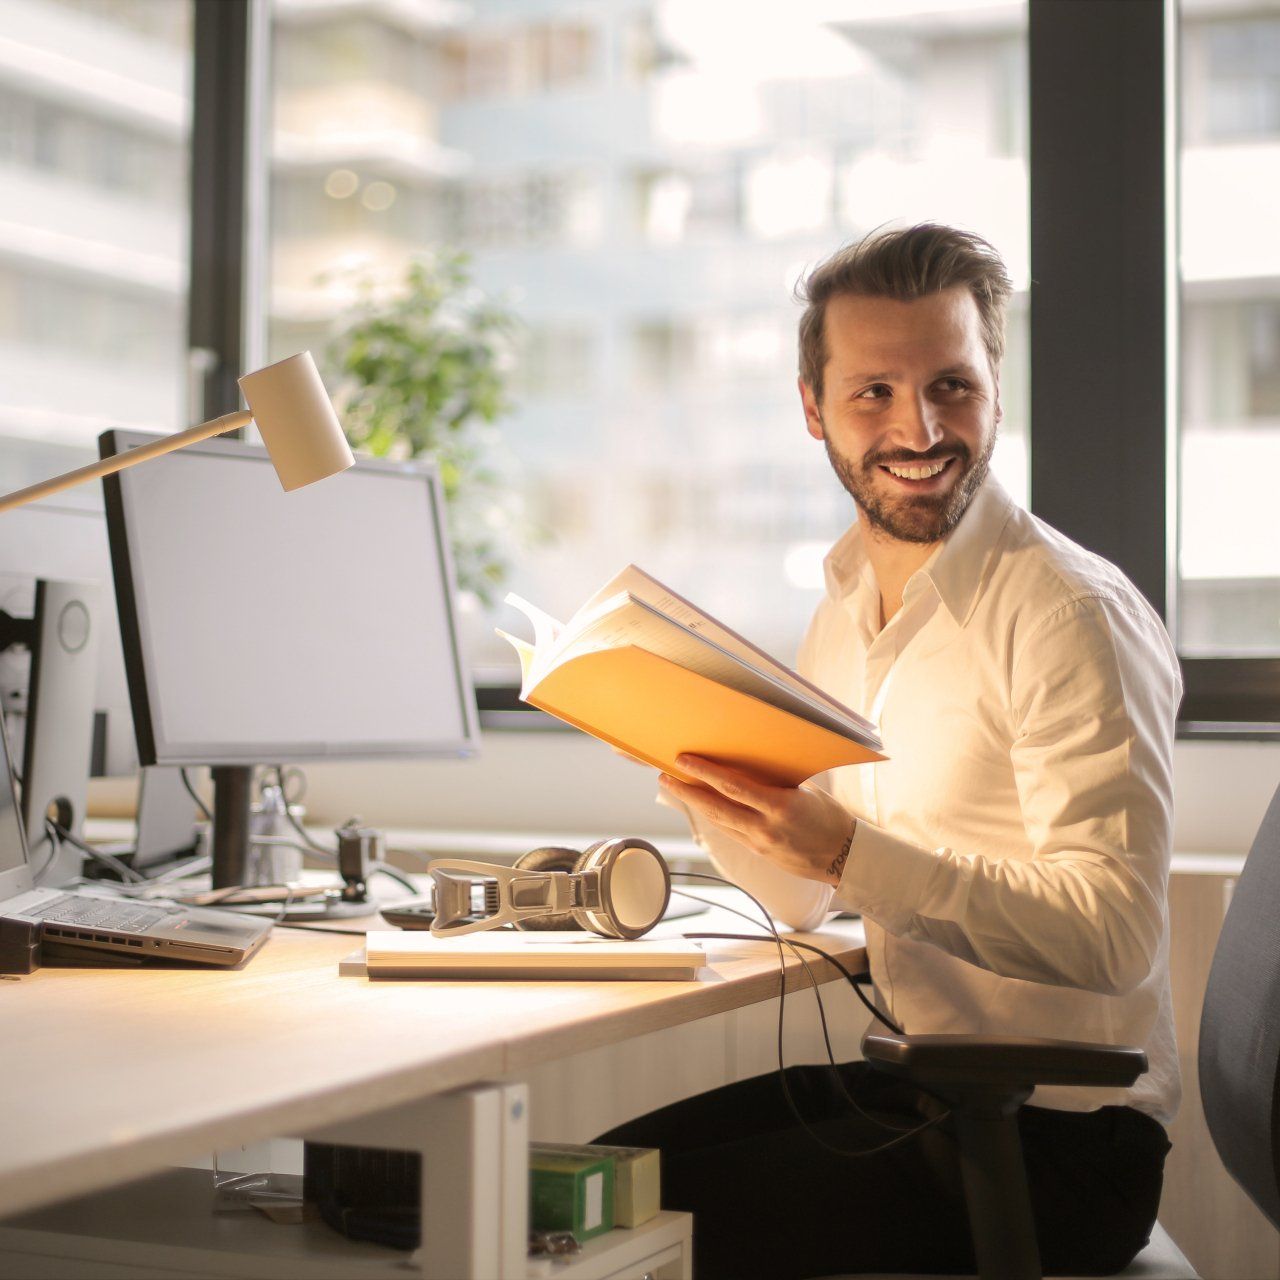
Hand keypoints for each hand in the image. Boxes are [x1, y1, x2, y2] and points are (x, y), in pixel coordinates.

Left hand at [659, 754, 854, 885]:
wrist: (844, 857)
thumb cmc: (830, 817)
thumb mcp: (806, 791)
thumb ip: (776, 780)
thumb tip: (749, 763)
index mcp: (781, 806)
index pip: (733, 786)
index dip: (705, 773)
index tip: (684, 760)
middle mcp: (765, 827)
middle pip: (715, 807)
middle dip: (687, 791)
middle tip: (665, 776)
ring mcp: (760, 843)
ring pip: (718, 821)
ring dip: (694, 804)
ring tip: (676, 787)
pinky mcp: (758, 853)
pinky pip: (730, 831)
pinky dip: (714, 816)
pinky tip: (702, 805)